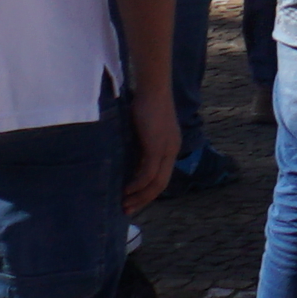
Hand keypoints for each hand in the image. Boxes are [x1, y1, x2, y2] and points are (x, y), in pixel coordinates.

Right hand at [122, 84, 180, 214]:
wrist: (153, 86)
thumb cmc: (144, 103)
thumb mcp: (143, 130)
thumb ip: (139, 145)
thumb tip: (124, 159)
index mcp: (171, 147)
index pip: (162, 177)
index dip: (149, 192)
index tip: (134, 202)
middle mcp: (172, 150)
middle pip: (161, 185)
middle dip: (144, 200)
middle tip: (127, 211)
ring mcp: (166, 149)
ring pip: (156, 182)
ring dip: (139, 196)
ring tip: (124, 205)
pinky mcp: (157, 146)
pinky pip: (148, 173)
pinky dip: (137, 185)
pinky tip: (126, 191)